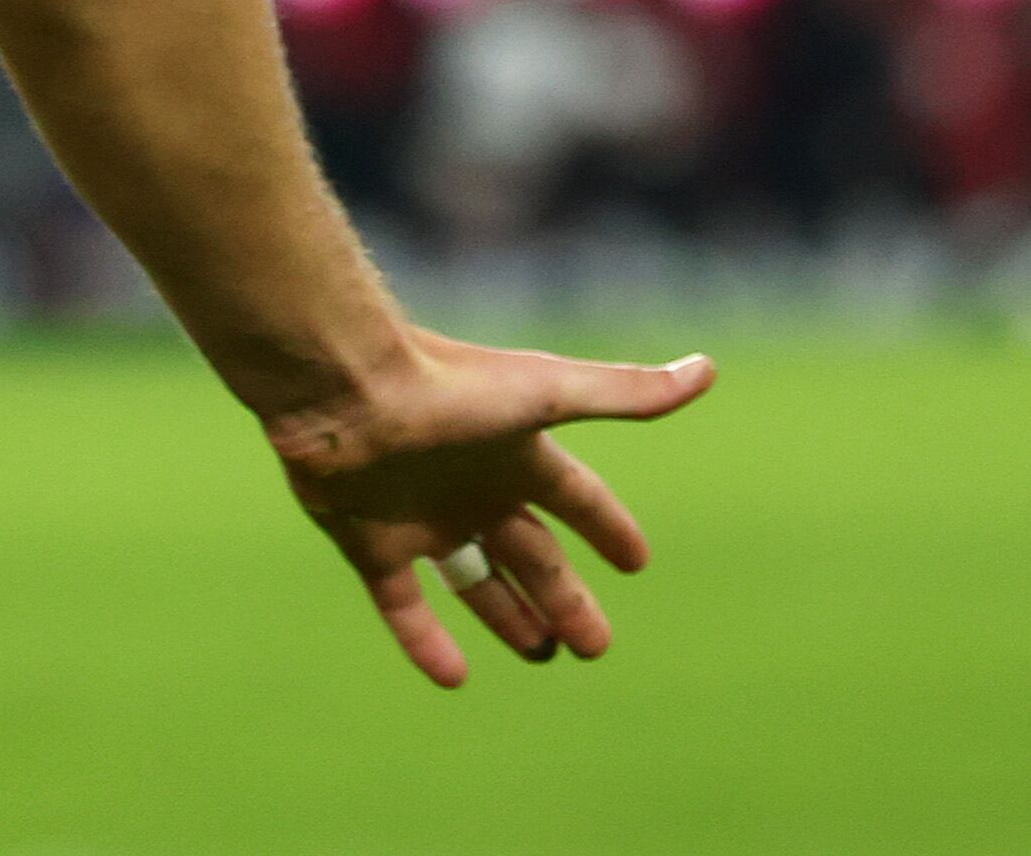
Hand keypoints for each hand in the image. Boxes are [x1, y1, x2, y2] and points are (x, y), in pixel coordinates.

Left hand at [261, 331, 716, 686]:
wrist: (340, 384)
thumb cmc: (446, 384)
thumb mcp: (546, 394)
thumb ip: (624, 392)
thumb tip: (707, 369)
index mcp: (512, 453)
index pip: (575, 497)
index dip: (606, 527)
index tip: (637, 562)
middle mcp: (467, 486)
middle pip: (529, 553)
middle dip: (562, 595)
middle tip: (594, 647)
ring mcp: (417, 515)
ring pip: (471, 579)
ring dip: (507, 616)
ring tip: (542, 653)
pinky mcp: (368, 539)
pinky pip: (402, 602)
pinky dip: (425, 640)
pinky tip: (454, 678)